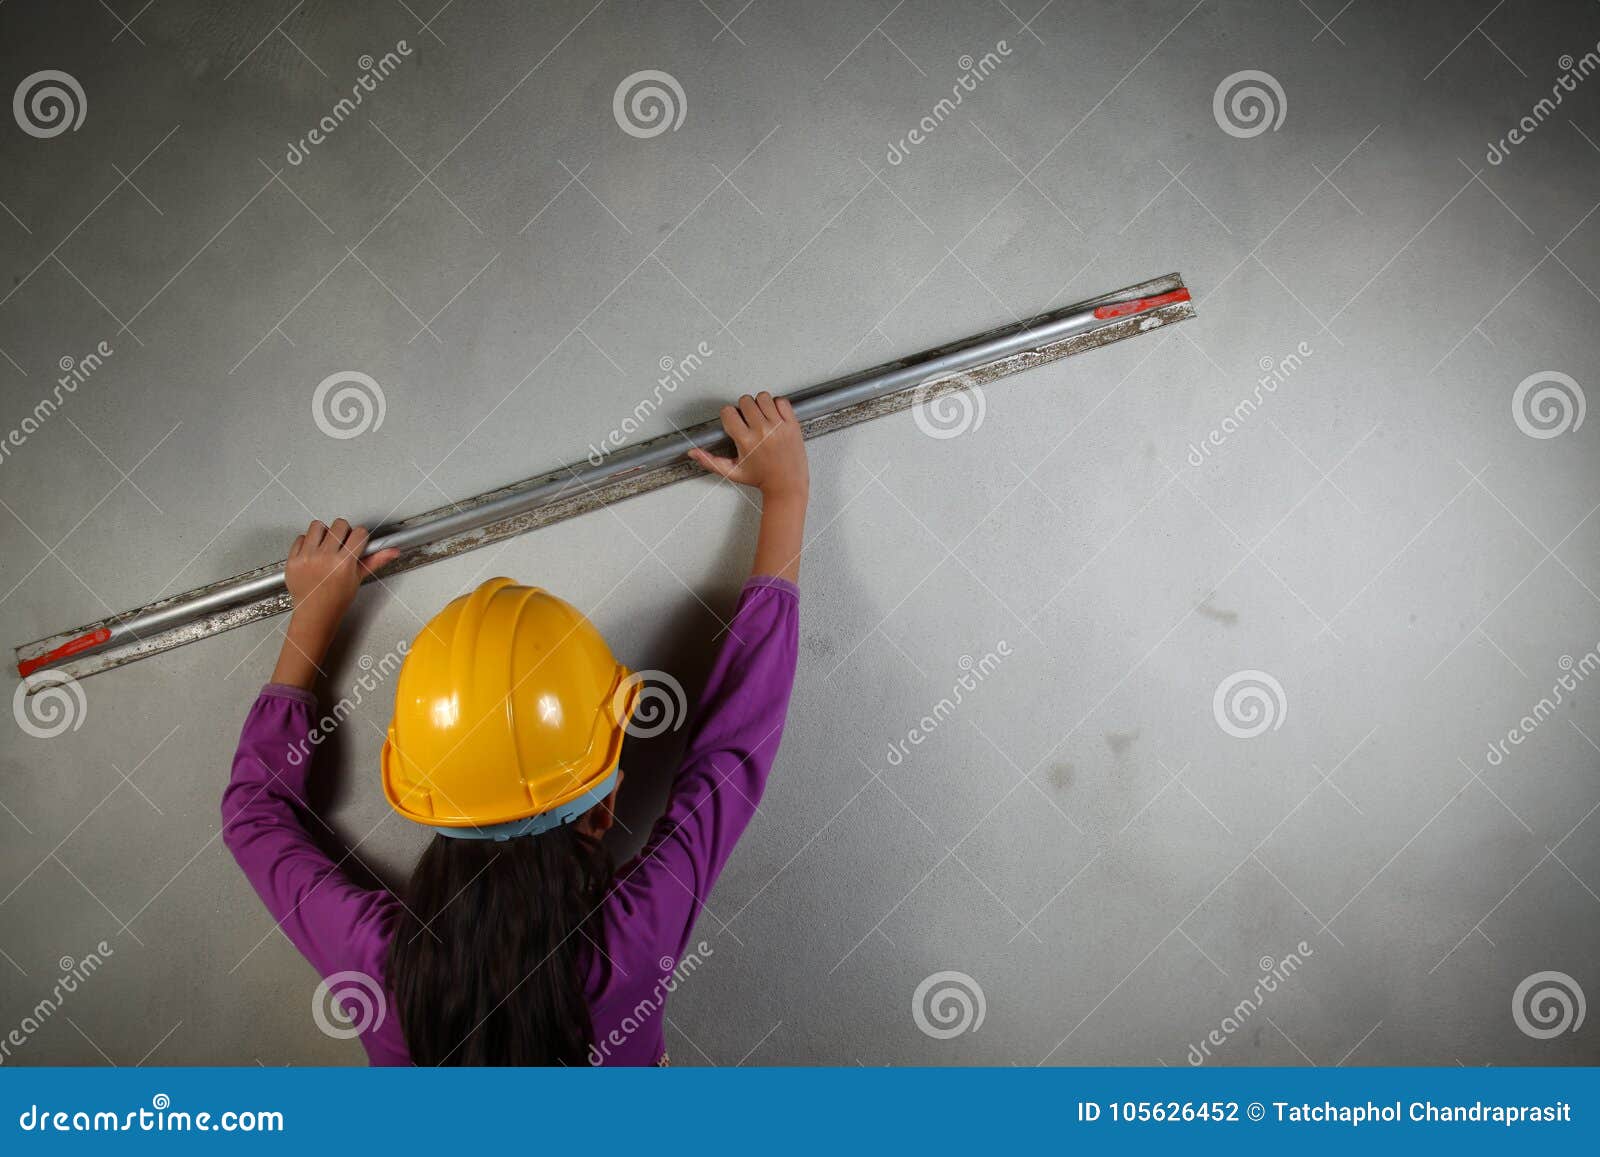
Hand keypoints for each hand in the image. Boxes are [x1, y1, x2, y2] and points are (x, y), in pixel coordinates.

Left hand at [284, 518, 397, 631]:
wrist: (315, 614)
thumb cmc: (336, 600)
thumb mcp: (358, 579)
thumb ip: (375, 561)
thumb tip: (392, 551)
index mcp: (344, 563)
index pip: (359, 533)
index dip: (360, 536)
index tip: (357, 542)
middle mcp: (324, 558)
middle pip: (339, 525)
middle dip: (343, 531)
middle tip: (341, 544)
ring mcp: (307, 557)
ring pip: (318, 526)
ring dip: (323, 533)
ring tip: (325, 546)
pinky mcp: (293, 559)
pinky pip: (300, 537)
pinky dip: (307, 542)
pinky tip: (312, 553)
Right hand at [689, 392, 808, 502]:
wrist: (787, 485)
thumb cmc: (761, 478)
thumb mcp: (732, 472)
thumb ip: (710, 461)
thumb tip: (693, 453)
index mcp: (746, 441)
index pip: (728, 412)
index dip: (729, 416)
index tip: (734, 423)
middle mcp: (762, 431)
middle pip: (745, 401)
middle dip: (744, 409)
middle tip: (749, 421)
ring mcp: (778, 426)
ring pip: (763, 397)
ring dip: (760, 404)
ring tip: (761, 417)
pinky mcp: (792, 424)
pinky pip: (782, 401)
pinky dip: (777, 405)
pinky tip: (774, 416)